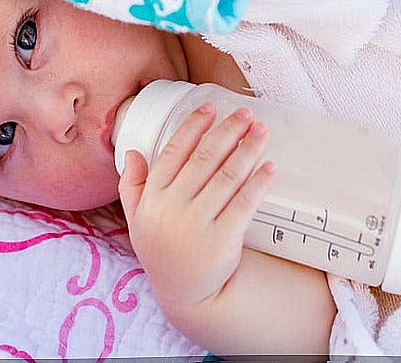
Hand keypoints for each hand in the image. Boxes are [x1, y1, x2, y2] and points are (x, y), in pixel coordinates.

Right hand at [118, 104, 274, 313]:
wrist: (186, 293)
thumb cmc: (162, 250)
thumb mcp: (137, 219)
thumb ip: (131, 185)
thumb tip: (132, 152)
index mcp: (153, 198)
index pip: (174, 152)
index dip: (193, 127)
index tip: (209, 107)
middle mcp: (173, 207)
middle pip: (205, 159)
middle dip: (227, 131)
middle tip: (245, 113)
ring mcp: (198, 224)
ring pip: (227, 177)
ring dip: (247, 150)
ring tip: (261, 131)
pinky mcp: (223, 240)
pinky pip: (244, 204)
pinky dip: (258, 183)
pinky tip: (269, 167)